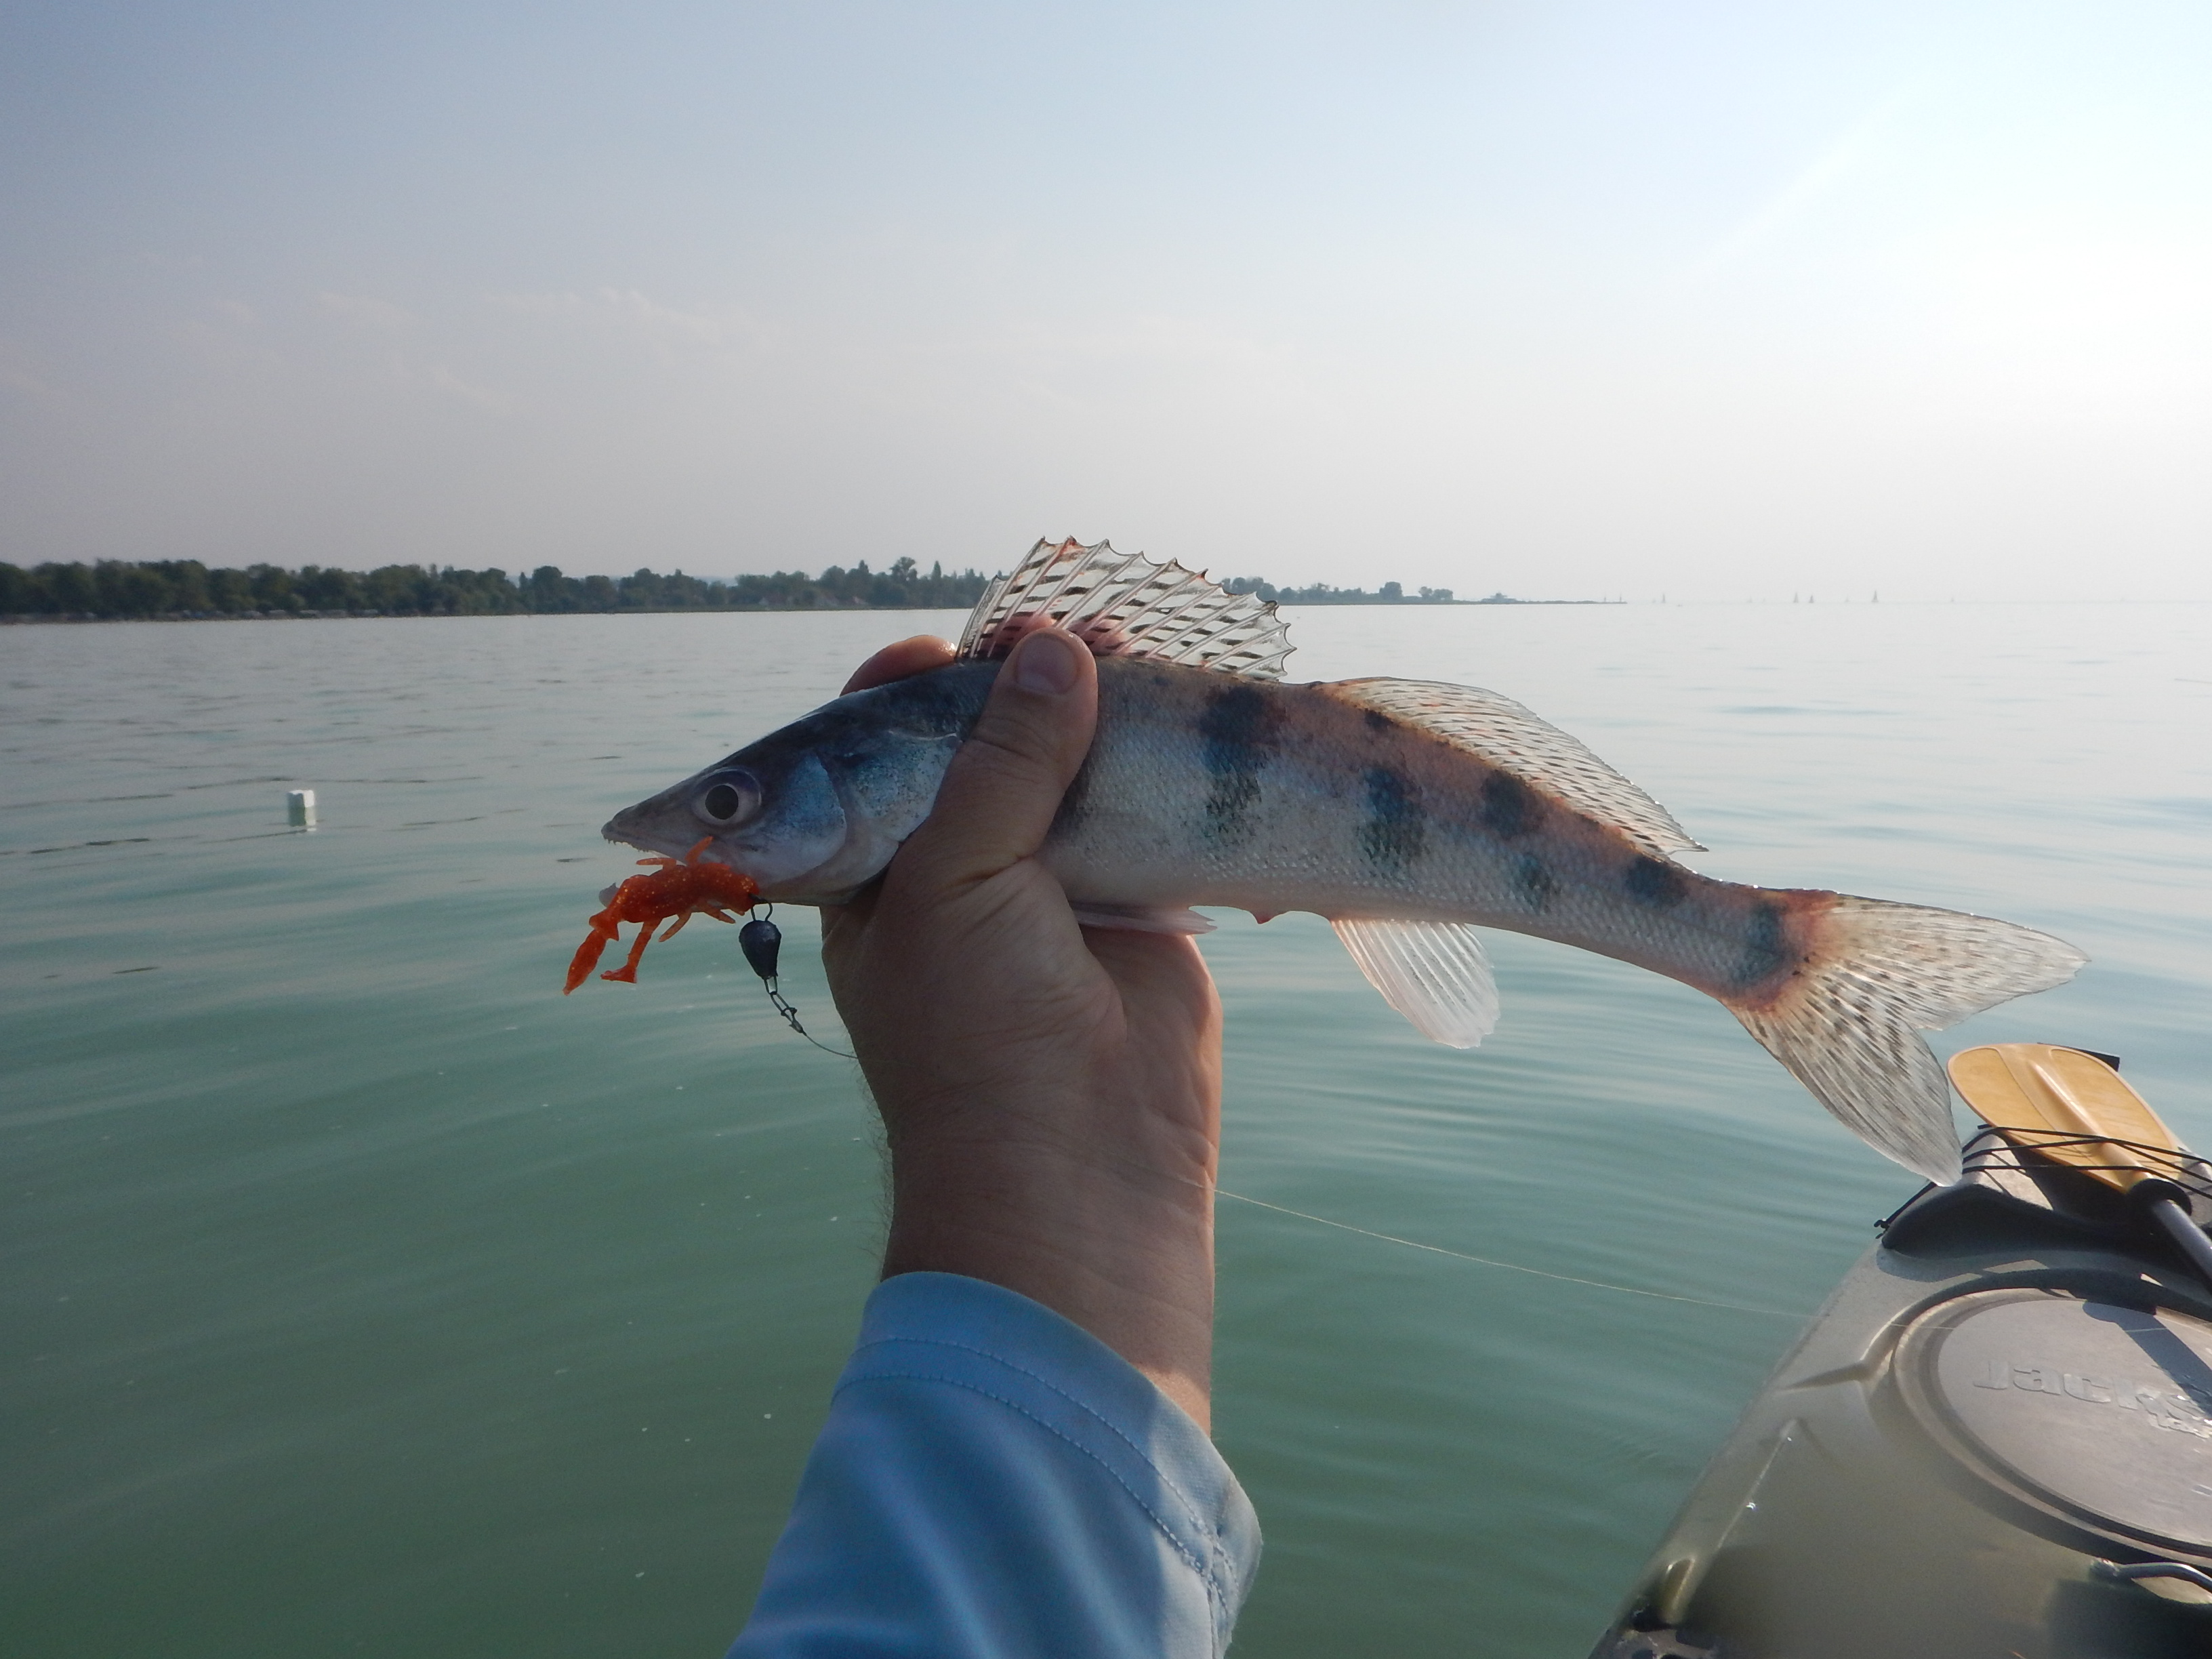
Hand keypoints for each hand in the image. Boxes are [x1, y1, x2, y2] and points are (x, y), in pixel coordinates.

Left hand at [818, 630, 1223, 1428]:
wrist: (1081, 1169)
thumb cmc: (977, 1035)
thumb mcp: (956, 882)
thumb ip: (1002, 763)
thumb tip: (1048, 652)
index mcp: (877, 866)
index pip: (876, 751)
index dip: (905, 693)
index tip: (943, 653)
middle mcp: (958, 866)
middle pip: (984, 740)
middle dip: (1019, 687)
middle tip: (1060, 640)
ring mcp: (1050, 882)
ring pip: (1069, 766)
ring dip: (1095, 713)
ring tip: (1122, 654)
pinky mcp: (1135, 899)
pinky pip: (1145, 811)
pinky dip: (1160, 765)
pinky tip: (1173, 710)